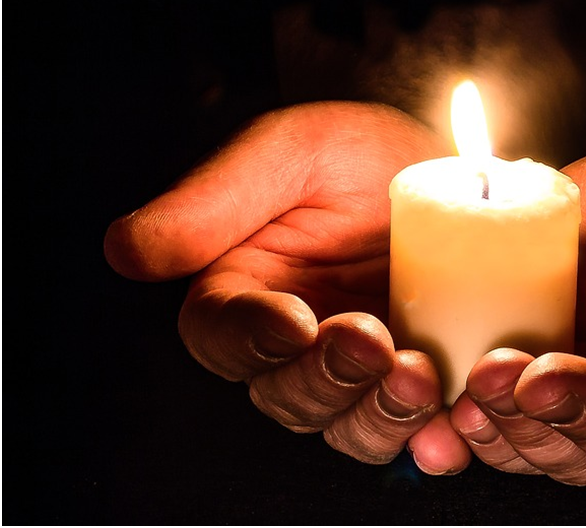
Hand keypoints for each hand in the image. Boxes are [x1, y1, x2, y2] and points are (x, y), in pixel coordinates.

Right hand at [104, 101, 471, 472]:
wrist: (455, 169)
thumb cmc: (360, 153)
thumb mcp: (292, 150)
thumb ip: (216, 197)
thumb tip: (127, 251)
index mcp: (246, 290)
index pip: (221, 334)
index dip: (252, 338)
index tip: (295, 322)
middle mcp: (295, 344)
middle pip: (285, 394)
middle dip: (327, 379)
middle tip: (371, 341)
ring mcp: (360, 370)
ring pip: (347, 426)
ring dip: (378, 414)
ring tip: (420, 375)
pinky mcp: (419, 382)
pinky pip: (416, 433)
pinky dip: (432, 438)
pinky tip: (452, 422)